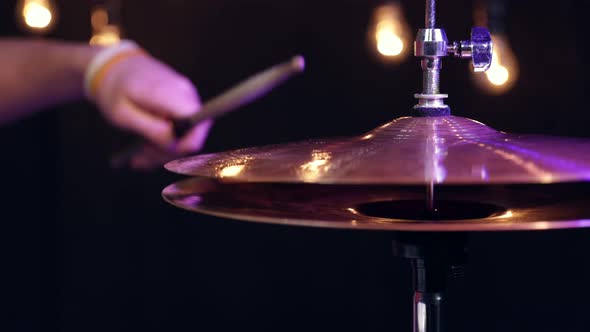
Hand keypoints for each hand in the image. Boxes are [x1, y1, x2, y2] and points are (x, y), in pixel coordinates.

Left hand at [93, 53, 210, 169]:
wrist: (115, 67)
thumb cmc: (115, 90)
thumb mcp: (122, 114)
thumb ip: (150, 129)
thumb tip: (174, 144)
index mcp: (172, 93)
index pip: (198, 123)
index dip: (186, 144)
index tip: (163, 152)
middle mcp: (186, 94)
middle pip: (193, 135)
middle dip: (168, 152)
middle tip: (142, 156)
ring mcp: (187, 99)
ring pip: (187, 137)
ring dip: (163, 151)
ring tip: (139, 155)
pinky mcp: (184, 105)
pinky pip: (181, 130)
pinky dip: (163, 143)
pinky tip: (144, 150)